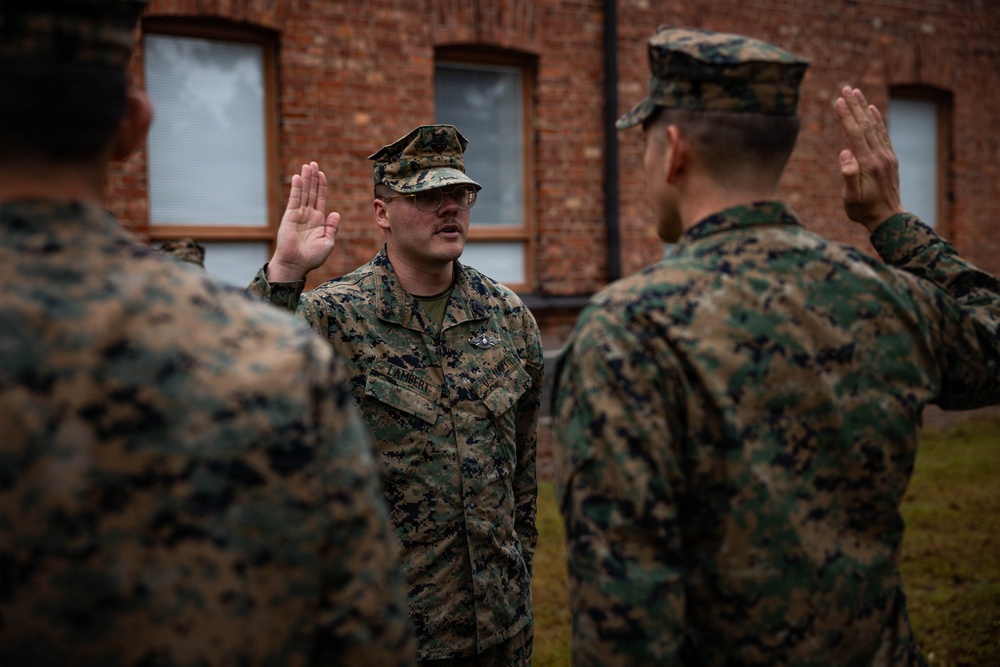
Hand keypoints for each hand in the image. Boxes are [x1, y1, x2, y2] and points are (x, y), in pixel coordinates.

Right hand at [266, 162, 340, 281]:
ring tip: (307, 165)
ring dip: (306, 179)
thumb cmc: (312, 257)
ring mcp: (298, 214)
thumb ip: (332, 227)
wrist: (296, 264)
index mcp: (319, 220)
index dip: (322, 186)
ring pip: (304, 192)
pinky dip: (297, 188)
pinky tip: (298, 177)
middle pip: (312, 192)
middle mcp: (308, 215)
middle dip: (313, 178)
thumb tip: (335, 213)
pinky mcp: (290, 216)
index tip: (322, 174)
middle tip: (313, 163)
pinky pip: (294, 199)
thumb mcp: (328, 242)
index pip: (320, 199)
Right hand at [835, 86, 905, 232]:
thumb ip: (848, 176)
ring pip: (875, 126)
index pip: (855, 134)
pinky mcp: (889, 158)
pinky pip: (883, 134)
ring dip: (865, 108)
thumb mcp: (850, 199)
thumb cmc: (863, 211)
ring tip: (857, 92)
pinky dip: (877, 120)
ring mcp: (886, 156)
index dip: (846, 116)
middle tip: (847, 88)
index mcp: (868, 164)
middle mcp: (879, 156)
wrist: (888, 218)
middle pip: (866, 125)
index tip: (838, 100)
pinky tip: (872, 110)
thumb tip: (844, 153)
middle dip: (855, 106)